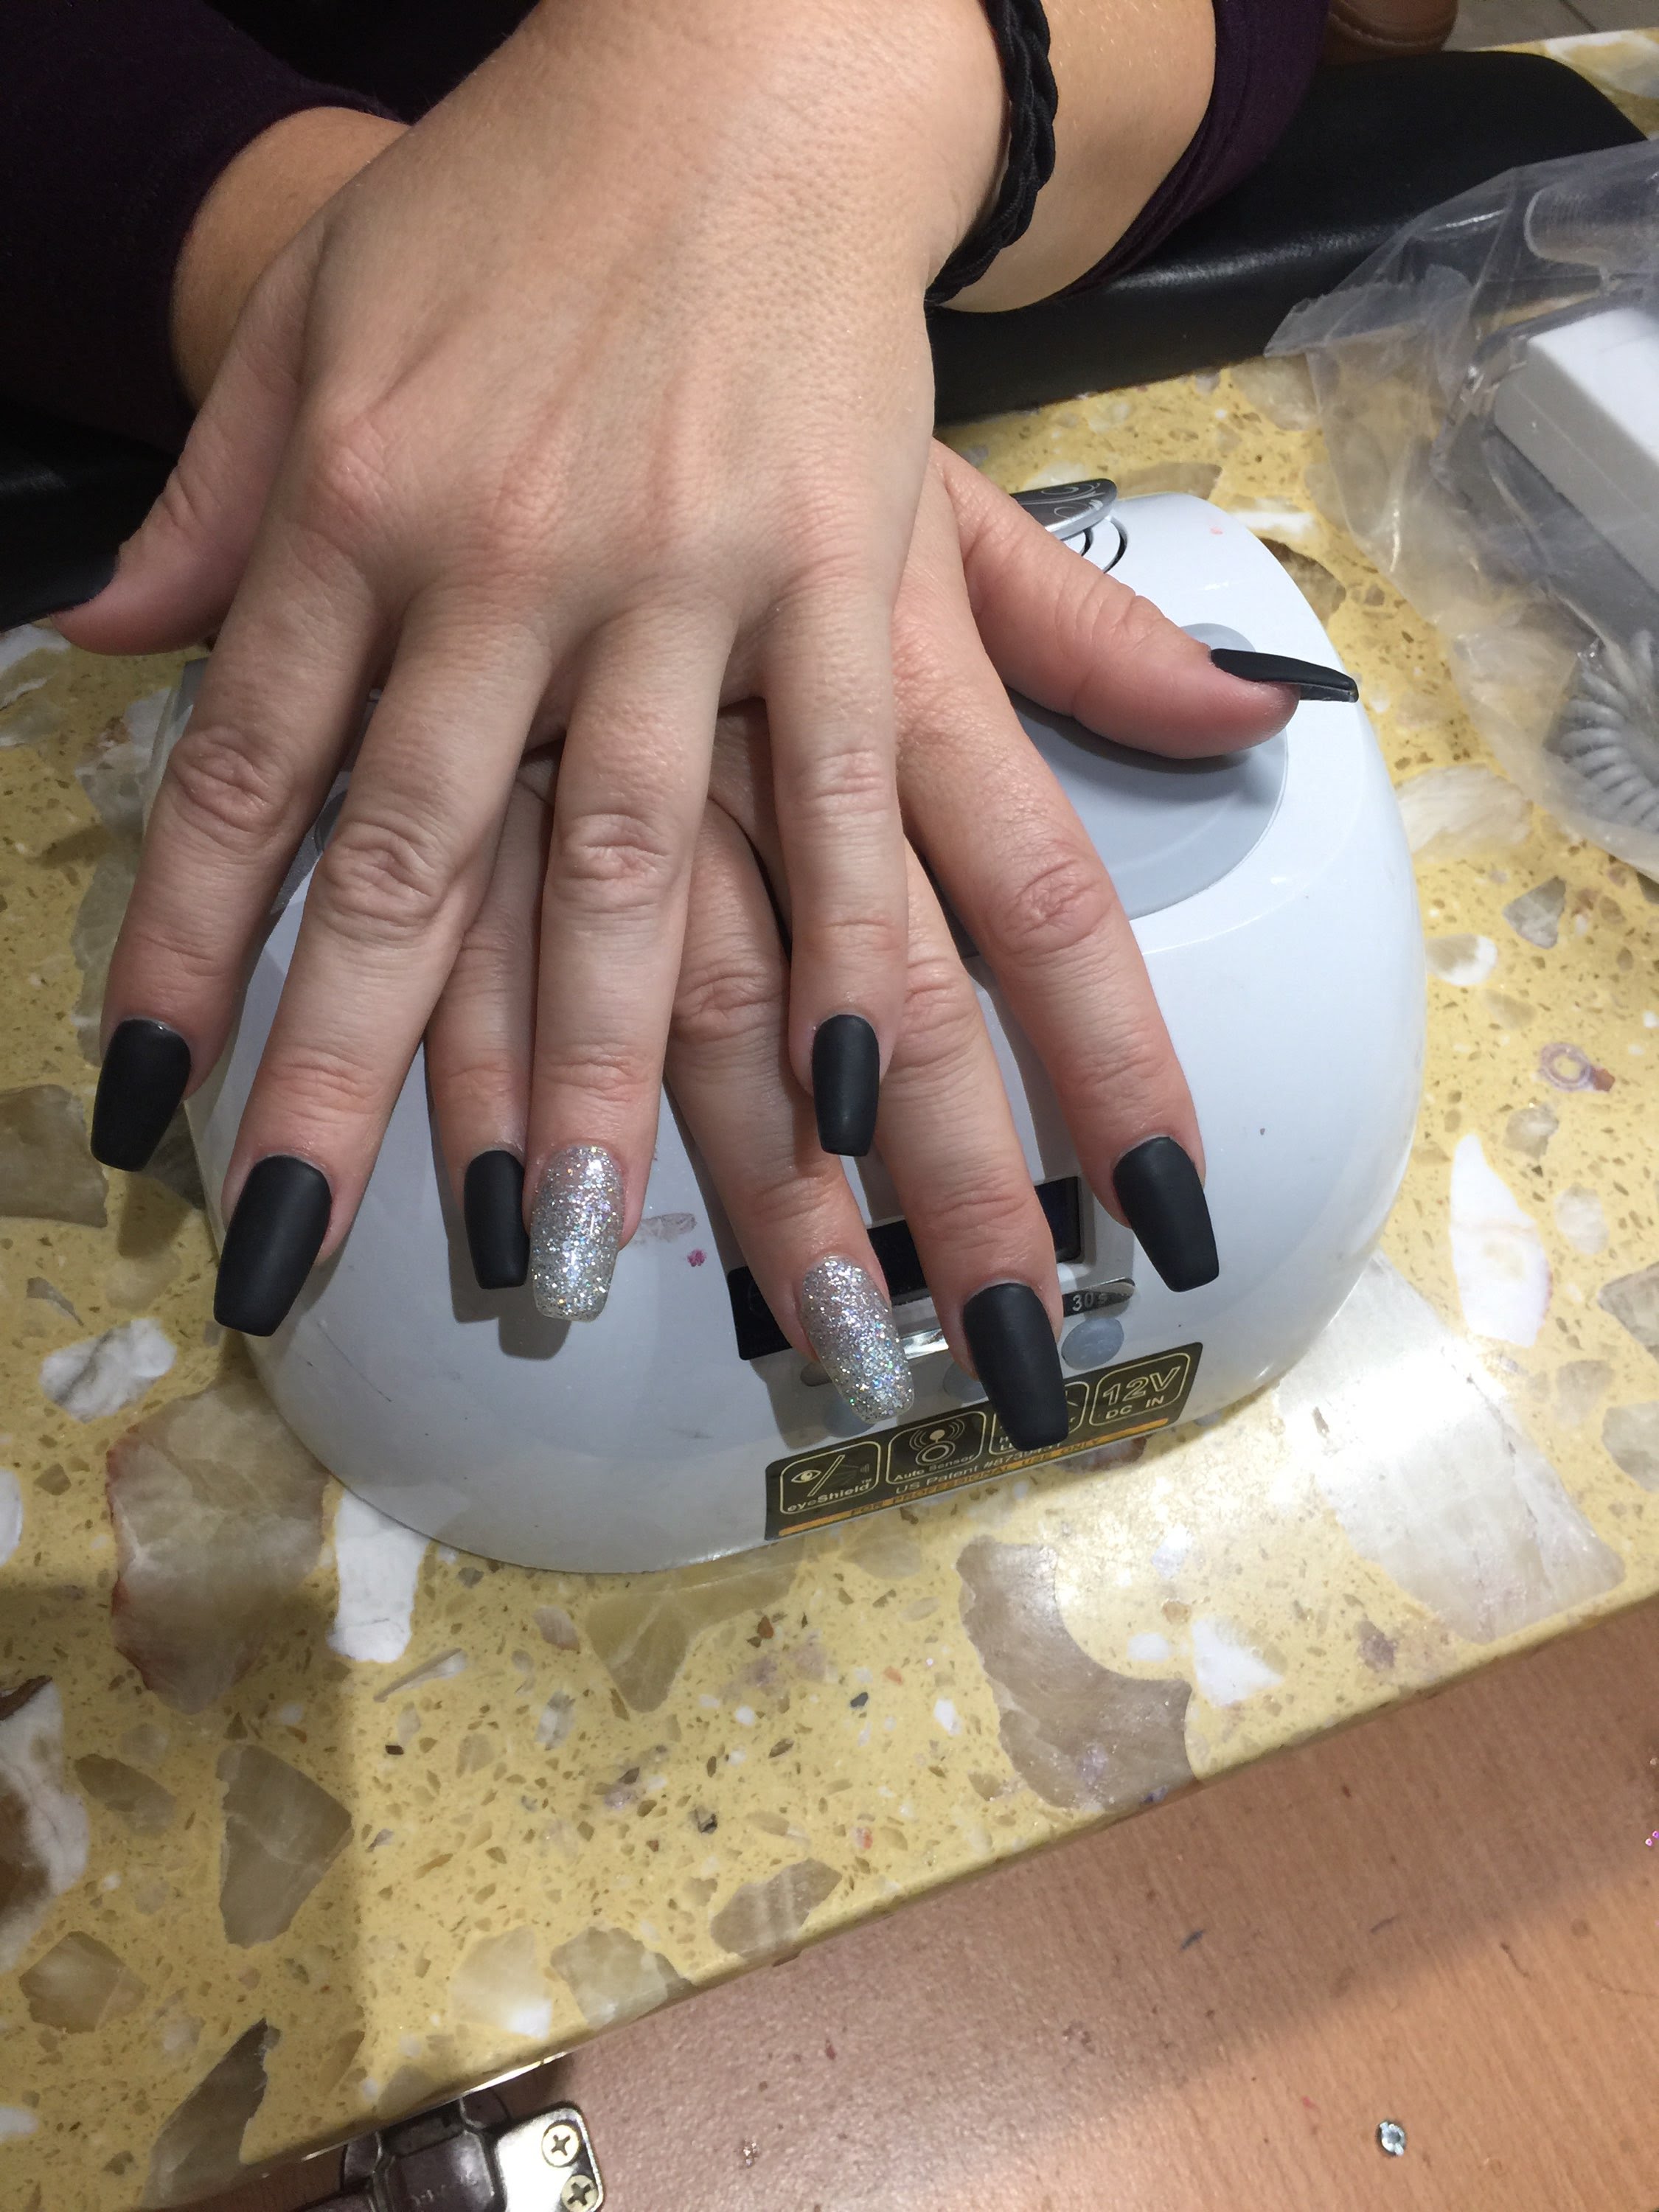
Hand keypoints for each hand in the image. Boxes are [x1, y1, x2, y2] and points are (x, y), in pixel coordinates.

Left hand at [63, 0, 1006, 1332]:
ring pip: (622, 865)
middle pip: (413, 863)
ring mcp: (680, 580)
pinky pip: (837, 794)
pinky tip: (833, 1090)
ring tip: (566, 1243)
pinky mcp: (838, 577)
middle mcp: (502, 565)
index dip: (188, 955)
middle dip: (348, 1073)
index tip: (153, 1121)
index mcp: (354, 507)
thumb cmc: (507, 199)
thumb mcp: (313, 321)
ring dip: (589, 1065)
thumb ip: (204, 501)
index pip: (242, 776)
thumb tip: (84, 643)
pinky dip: (834, 946)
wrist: (731, 57)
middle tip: (306, 1251)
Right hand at [425, 446, 1290, 1440]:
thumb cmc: (778, 375)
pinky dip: (497, 1080)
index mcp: (898, 665)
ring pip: (678, 998)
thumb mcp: (943, 491)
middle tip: (991, 1367)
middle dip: (941, 1192)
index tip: (1165, 1223)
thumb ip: (1085, 630)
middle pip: (877, 1002)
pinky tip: (512, 1219)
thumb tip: (1259, 721)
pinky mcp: (450, 727)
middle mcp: (766, 717)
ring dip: (730, 1189)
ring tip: (800, 1346)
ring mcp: (602, 731)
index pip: (1044, 896)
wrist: (581, 176)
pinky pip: (477, 935)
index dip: (1110, 1061)